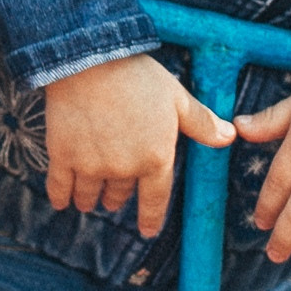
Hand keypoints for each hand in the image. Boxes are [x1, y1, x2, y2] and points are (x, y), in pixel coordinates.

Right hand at [42, 52, 234, 237]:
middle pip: (119, 195)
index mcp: (156, 158)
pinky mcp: (63, 156)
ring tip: (87, 201)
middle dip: (117, 198)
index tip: (146, 231)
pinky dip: (61, 197)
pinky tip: (62, 202)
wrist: (90, 59)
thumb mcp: (177, 97)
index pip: (155, 199)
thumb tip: (230, 137)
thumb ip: (201, 122)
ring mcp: (91, 165)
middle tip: (113, 200)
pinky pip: (60, 186)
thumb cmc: (138, 76)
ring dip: (90, 200)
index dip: (150, 218)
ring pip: (90, 194)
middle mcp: (124, 169)